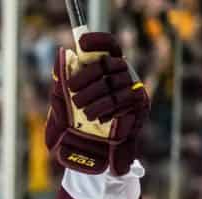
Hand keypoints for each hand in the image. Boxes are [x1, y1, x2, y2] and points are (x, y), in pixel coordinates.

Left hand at [45, 32, 149, 174]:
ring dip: (97, 98)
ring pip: (116, 84)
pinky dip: (109, 110)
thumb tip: (62, 56)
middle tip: (72, 92)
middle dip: (88, 77)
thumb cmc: (75, 125)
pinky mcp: (139, 107)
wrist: (91, 154)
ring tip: (84, 112)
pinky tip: (99, 119)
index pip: (108, 45)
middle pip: (109, 64)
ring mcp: (133, 89)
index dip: (98, 40)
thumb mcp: (62, 104)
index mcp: (106, 69)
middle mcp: (122, 74)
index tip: (81, 42)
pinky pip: (125, 102)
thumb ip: (62, 82)